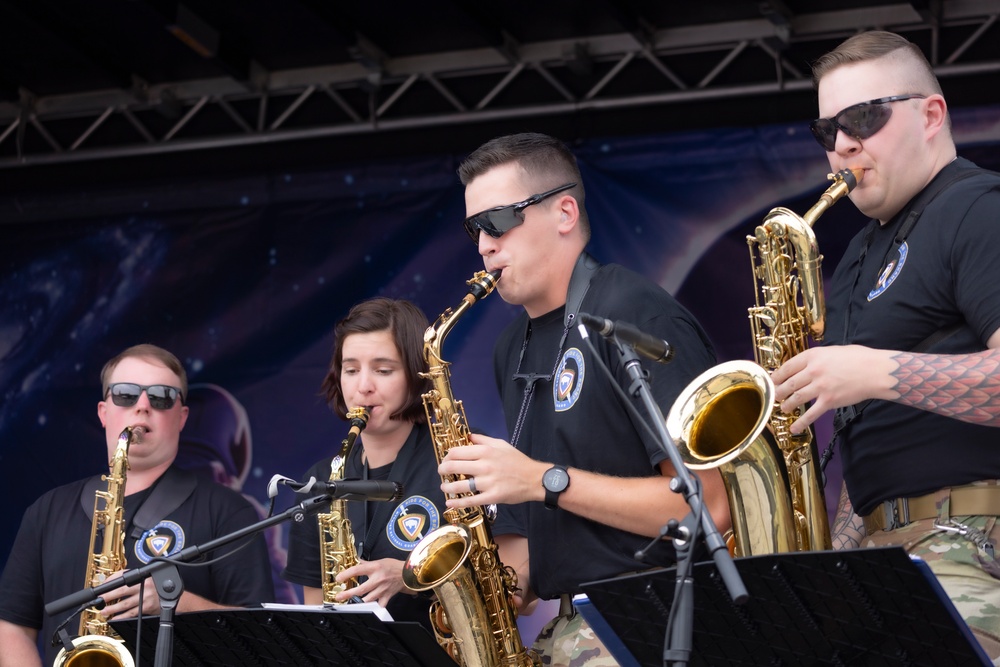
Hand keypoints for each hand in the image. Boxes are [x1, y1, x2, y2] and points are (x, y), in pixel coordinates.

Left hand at [99, 571, 161, 619]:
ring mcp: (146, 598)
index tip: (102, 587)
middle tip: (100, 600)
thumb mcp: (146, 575)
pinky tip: (115, 617)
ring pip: (126, 604)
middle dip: (109, 596)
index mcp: (143, 577)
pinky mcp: (147, 608)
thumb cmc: (157, 585)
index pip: (124, 578)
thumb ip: (129, 575)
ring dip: (113, 608)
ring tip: (104, 611)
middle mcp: (144, 587)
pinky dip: (122, 616)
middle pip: (122, 591)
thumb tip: (111, 580)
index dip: (111, 582)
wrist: (173, 595)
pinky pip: (132, 613)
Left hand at [334, 558, 406, 605]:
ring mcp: (382, 589)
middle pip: (361, 589)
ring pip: (368, 599)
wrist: (407, 573)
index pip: (357, 570)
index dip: (346, 574)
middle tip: (338, 596)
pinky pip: (380, 606)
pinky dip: (374, 609)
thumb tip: (356, 561)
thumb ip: (367, 563)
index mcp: (374, 568)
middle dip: (348, 594)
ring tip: (349, 605)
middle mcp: (377, 579)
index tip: (338, 578)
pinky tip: (368, 610)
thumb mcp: (379, 561)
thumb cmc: (393, 566)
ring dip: (358, 603)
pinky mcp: (387, 596)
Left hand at [437, 433, 542, 507]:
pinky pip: (471, 500)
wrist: (534, 478)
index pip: (457, 452)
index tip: (446, 459)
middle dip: (443, 470)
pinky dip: (458, 502)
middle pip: (454, 466)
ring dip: (447, 487)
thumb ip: (483, 439)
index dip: (447, 456)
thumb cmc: (517, 460)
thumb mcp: (501, 444)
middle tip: (442, 473)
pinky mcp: (492, 496)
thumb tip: (467, 436)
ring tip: (444, 487)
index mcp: (485, 451)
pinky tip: (450, 503)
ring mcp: (488, 482)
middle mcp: (484, 465)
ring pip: (460, 485)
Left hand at [771, 345, 895, 432]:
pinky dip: (801, 422)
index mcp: (813, 356)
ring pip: (796, 398)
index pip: (788, 367)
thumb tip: (805, 365)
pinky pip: (811, 414)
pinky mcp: (829, 401)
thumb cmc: (859, 358)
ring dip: (787, 405)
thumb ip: (817, 358)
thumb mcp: (832, 351)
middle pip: (789, 384)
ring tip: (784, 408)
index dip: (777, 375)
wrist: (876, 371)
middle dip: (779, 392)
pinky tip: (794, 428)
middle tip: (775, 396)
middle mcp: (814, 371)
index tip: (773, 380)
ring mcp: (820, 387)